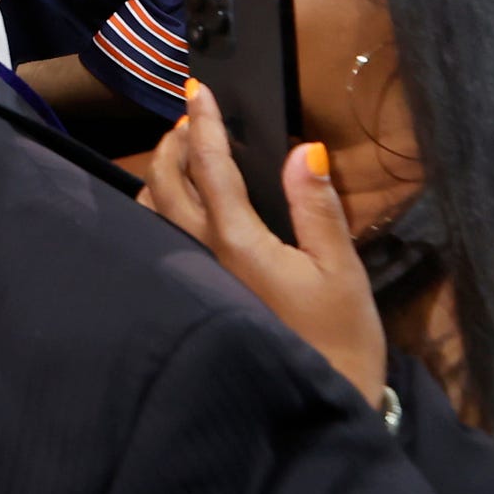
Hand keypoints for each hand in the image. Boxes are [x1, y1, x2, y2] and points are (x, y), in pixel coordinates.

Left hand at [142, 80, 385, 405]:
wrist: (320, 405)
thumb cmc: (338, 338)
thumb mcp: (340, 269)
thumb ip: (317, 207)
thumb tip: (303, 150)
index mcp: (236, 240)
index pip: (208, 166)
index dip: (202, 123)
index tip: (197, 88)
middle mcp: (202, 253)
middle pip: (165, 181)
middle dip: (173, 142)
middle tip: (191, 118)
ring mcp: (191, 275)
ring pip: (153, 210)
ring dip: (161, 173)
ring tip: (183, 153)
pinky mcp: (193, 293)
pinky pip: (161, 237)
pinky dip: (161, 207)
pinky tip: (179, 204)